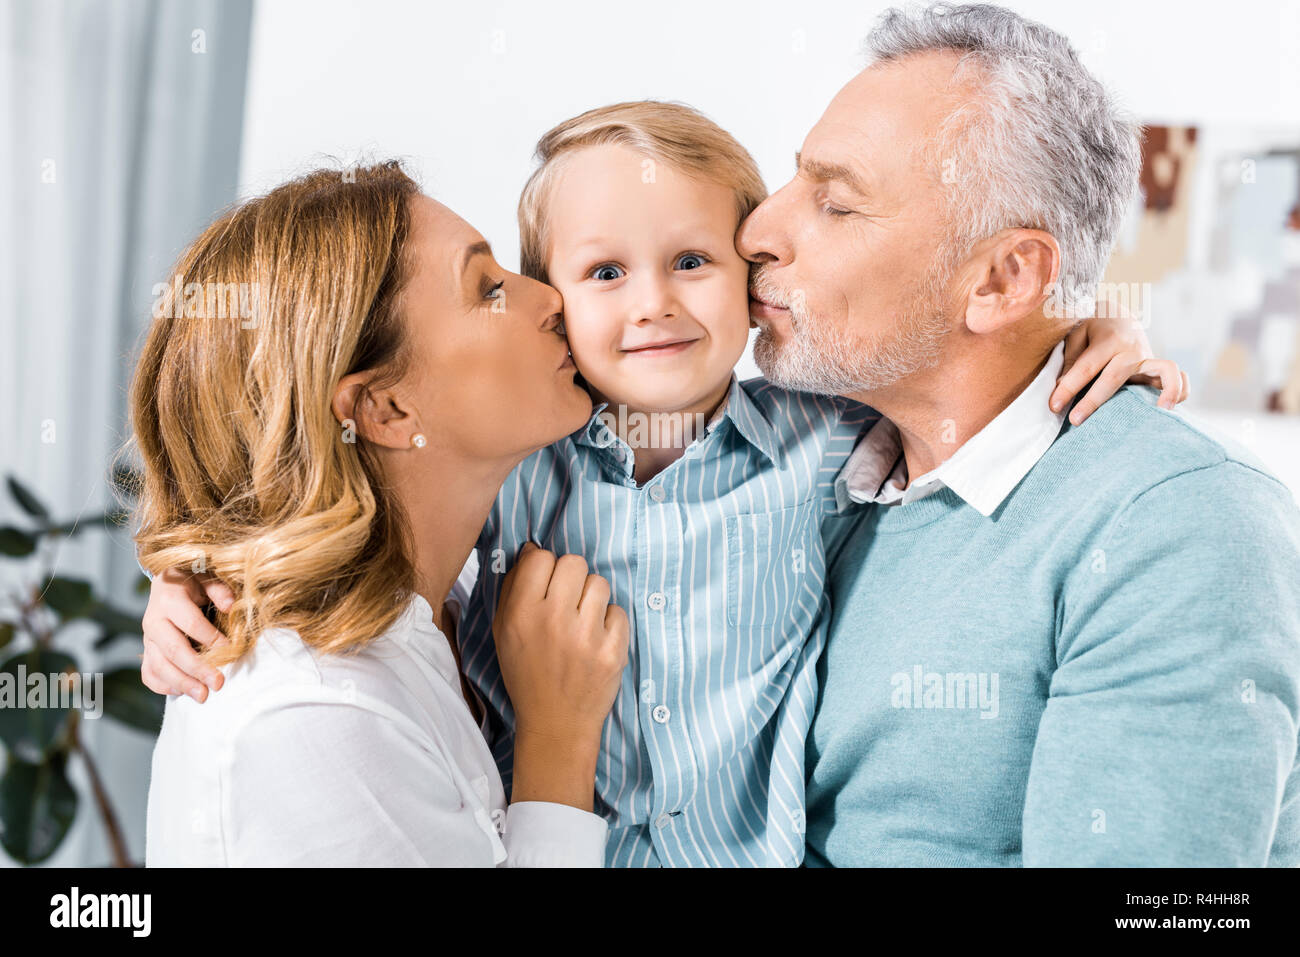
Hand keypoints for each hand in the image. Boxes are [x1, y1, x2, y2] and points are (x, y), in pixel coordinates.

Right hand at [140, 566, 233, 700]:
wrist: (167, 583)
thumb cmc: (193, 582)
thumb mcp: (207, 578)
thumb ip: (220, 590)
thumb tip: (231, 605)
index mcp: (169, 599)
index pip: (190, 623)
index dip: (211, 638)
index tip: (231, 650)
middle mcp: (153, 620)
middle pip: (173, 650)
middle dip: (197, 669)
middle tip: (218, 684)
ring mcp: (147, 638)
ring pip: (158, 666)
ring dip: (181, 683)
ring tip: (202, 696)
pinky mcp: (146, 651)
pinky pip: (148, 673)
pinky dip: (163, 685)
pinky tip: (182, 692)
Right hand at [492, 543, 628, 809]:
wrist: (556, 723)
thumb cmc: (527, 673)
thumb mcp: (503, 632)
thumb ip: (513, 588)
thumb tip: (532, 549)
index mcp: (521, 614)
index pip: (541, 557)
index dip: (545, 567)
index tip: (546, 584)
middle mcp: (553, 621)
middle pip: (574, 562)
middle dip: (572, 578)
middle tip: (568, 601)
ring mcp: (586, 636)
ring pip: (600, 583)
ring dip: (593, 598)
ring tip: (583, 621)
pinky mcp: (614, 651)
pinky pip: (619, 611)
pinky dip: (610, 623)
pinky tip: (597, 640)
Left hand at [1049, 311, 1189, 425]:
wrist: (1119, 317)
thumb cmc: (1093, 330)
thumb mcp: (1076, 335)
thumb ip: (1070, 359)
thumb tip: (1063, 386)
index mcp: (1109, 339)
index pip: (1086, 367)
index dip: (1068, 388)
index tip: (1054, 406)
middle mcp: (1132, 349)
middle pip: (1114, 376)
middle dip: (1093, 401)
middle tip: (1075, 420)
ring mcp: (1149, 358)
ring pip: (1164, 371)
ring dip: (1162, 391)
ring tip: (1155, 413)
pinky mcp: (1158, 369)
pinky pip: (1178, 378)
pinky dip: (1179, 390)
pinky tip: (1167, 409)